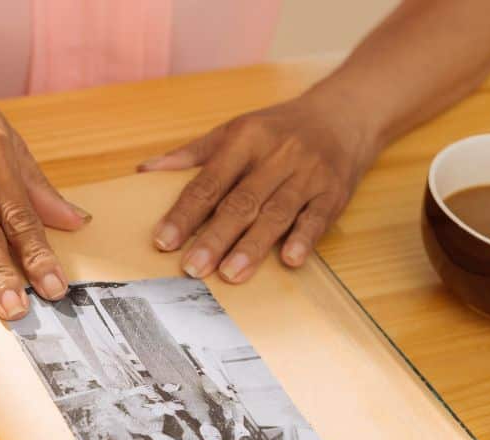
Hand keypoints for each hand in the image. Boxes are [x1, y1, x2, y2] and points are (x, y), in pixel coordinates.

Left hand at [140, 92, 377, 282]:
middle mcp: (277, 155)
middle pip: (241, 201)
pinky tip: (289, 260)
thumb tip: (145, 170)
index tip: (163, 241)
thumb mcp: (235, 130)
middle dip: (215, 237)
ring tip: (230, 274)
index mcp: (246, 138)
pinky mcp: (334, 192)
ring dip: (253, 246)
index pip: (209, 181)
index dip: (184, 213)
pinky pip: (317, 218)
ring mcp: (308, 174)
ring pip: (276, 213)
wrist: (344, 115)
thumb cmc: (279, 129)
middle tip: (193, 268)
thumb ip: (192, 154)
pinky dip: (304, 239)